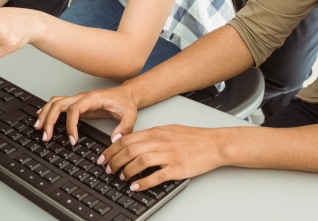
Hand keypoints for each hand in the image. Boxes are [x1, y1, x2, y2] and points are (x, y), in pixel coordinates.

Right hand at [35, 85, 138, 145]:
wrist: (127, 93)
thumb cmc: (126, 103)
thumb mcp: (130, 115)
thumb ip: (124, 128)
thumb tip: (114, 140)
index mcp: (93, 98)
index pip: (75, 109)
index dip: (71, 125)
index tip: (73, 140)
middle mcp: (82, 97)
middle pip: (59, 104)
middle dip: (50, 120)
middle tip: (46, 136)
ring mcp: (78, 99)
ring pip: (56, 102)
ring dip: (45, 113)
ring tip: (38, 127)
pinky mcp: (77, 104)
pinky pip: (58, 103)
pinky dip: (48, 109)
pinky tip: (41, 116)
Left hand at [99, 125, 225, 189]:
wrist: (214, 143)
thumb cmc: (193, 138)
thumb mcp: (169, 130)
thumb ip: (150, 135)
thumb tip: (131, 141)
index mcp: (156, 132)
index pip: (127, 139)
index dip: (111, 149)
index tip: (103, 157)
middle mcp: (160, 141)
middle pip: (129, 150)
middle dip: (114, 161)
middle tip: (108, 170)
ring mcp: (169, 155)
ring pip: (140, 161)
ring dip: (127, 171)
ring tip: (121, 177)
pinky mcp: (177, 168)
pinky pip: (156, 176)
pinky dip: (143, 182)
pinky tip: (136, 186)